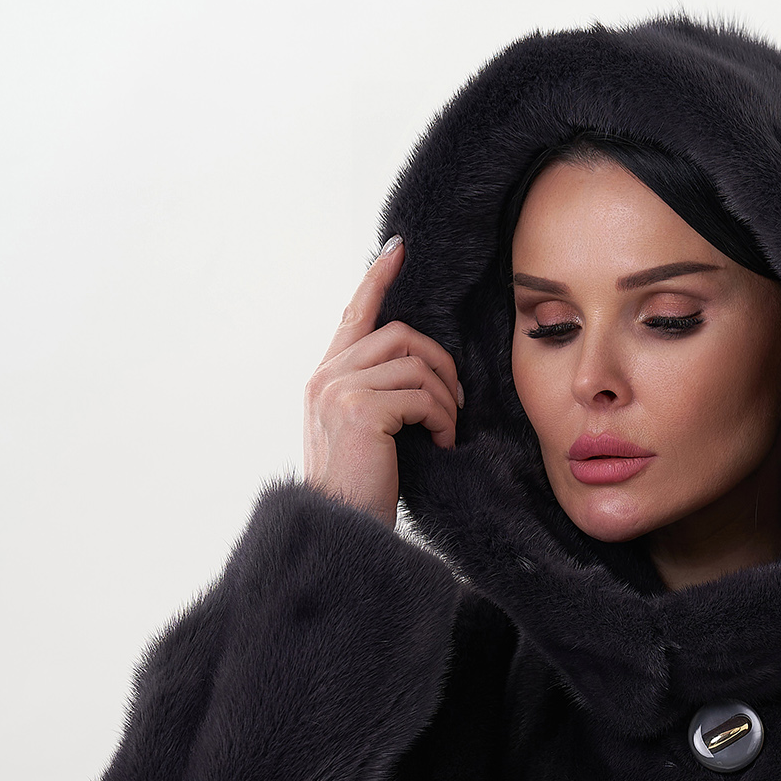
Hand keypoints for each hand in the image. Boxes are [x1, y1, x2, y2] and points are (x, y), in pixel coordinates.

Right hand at [302, 236, 463, 526]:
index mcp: (324, 378)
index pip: (354, 314)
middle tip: (456, 401)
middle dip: (440, 363)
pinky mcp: (361, 409)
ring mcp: (340, 390)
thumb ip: (374, 394)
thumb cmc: (359, 491)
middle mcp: (327, 377)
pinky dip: (442, 419)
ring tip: (446, 432)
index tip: (398, 250)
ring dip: (444, 399)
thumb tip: (415, 369)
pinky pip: (421, 395)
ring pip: (415, 365)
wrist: (341, 530)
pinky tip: (441, 443)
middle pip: (400, 335)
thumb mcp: (361, 434)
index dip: (377, 279)